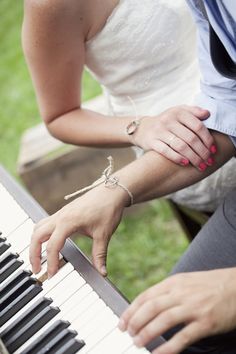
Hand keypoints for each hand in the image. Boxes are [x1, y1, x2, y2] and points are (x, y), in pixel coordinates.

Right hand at [30, 185, 127, 277]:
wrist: (112, 191)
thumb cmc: (108, 209)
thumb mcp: (104, 234)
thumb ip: (100, 255)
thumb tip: (102, 271)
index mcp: (67, 222)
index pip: (53, 246)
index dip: (51, 262)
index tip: (53, 275)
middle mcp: (60, 216)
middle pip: (37, 236)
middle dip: (34, 254)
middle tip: (37, 269)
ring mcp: (60, 213)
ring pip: (38, 228)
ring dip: (35, 243)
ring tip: (39, 258)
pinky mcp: (64, 212)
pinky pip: (45, 223)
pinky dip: (41, 235)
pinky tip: (47, 243)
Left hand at [119, 268, 235, 353]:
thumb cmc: (210, 284)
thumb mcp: (186, 281)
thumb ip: (169, 290)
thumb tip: (150, 303)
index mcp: (174, 282)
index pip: (146, 296)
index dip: (131, 310)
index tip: (123, 321)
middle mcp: (181, 293)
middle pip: (151, 308)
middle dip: (135, 322)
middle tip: (127, 333)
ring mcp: (193, 308)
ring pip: (163, 321)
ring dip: (147, 333)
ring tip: (137, 343)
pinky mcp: (205, 323)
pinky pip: (182, 337)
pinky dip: (168, 348)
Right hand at [130, 105, 215, 170]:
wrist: (143, 129)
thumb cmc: (167, 122)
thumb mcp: (179, 112)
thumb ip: (194, 111)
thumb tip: (208, 114)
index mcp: (178, 112)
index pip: (197, 126)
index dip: (207, 139)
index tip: (213, 150)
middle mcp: (168, 120)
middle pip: (190, 138)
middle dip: (202, 152)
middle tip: (209, 161)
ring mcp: (159, 131)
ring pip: (180, 146)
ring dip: (193, 158)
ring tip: (200, 165)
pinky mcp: (151, 141)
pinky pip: (166, 151)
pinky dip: (177, 158)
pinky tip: (185, 163)